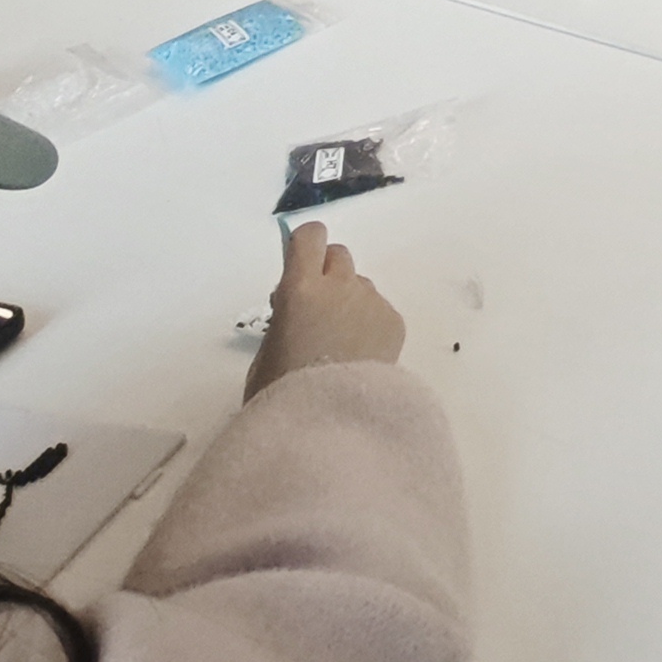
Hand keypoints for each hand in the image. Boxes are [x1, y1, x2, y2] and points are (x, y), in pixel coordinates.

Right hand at [248, 222, 404, 395]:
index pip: (308, 238)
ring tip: (340, 344)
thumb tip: (295, 307)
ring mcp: (372, 302)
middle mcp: (340, 286)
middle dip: (327, 274)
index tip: (299, 268)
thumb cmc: (284, 395)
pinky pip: (378, 310)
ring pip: (360, 284)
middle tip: (317, 310)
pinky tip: (360, 358)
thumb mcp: (266, 355)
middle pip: (338, 255)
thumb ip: (283, 319)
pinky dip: (369, 325)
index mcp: (299, 290)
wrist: (333, 424)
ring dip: (349, 301)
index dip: (304, 248)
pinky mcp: (395, 322)